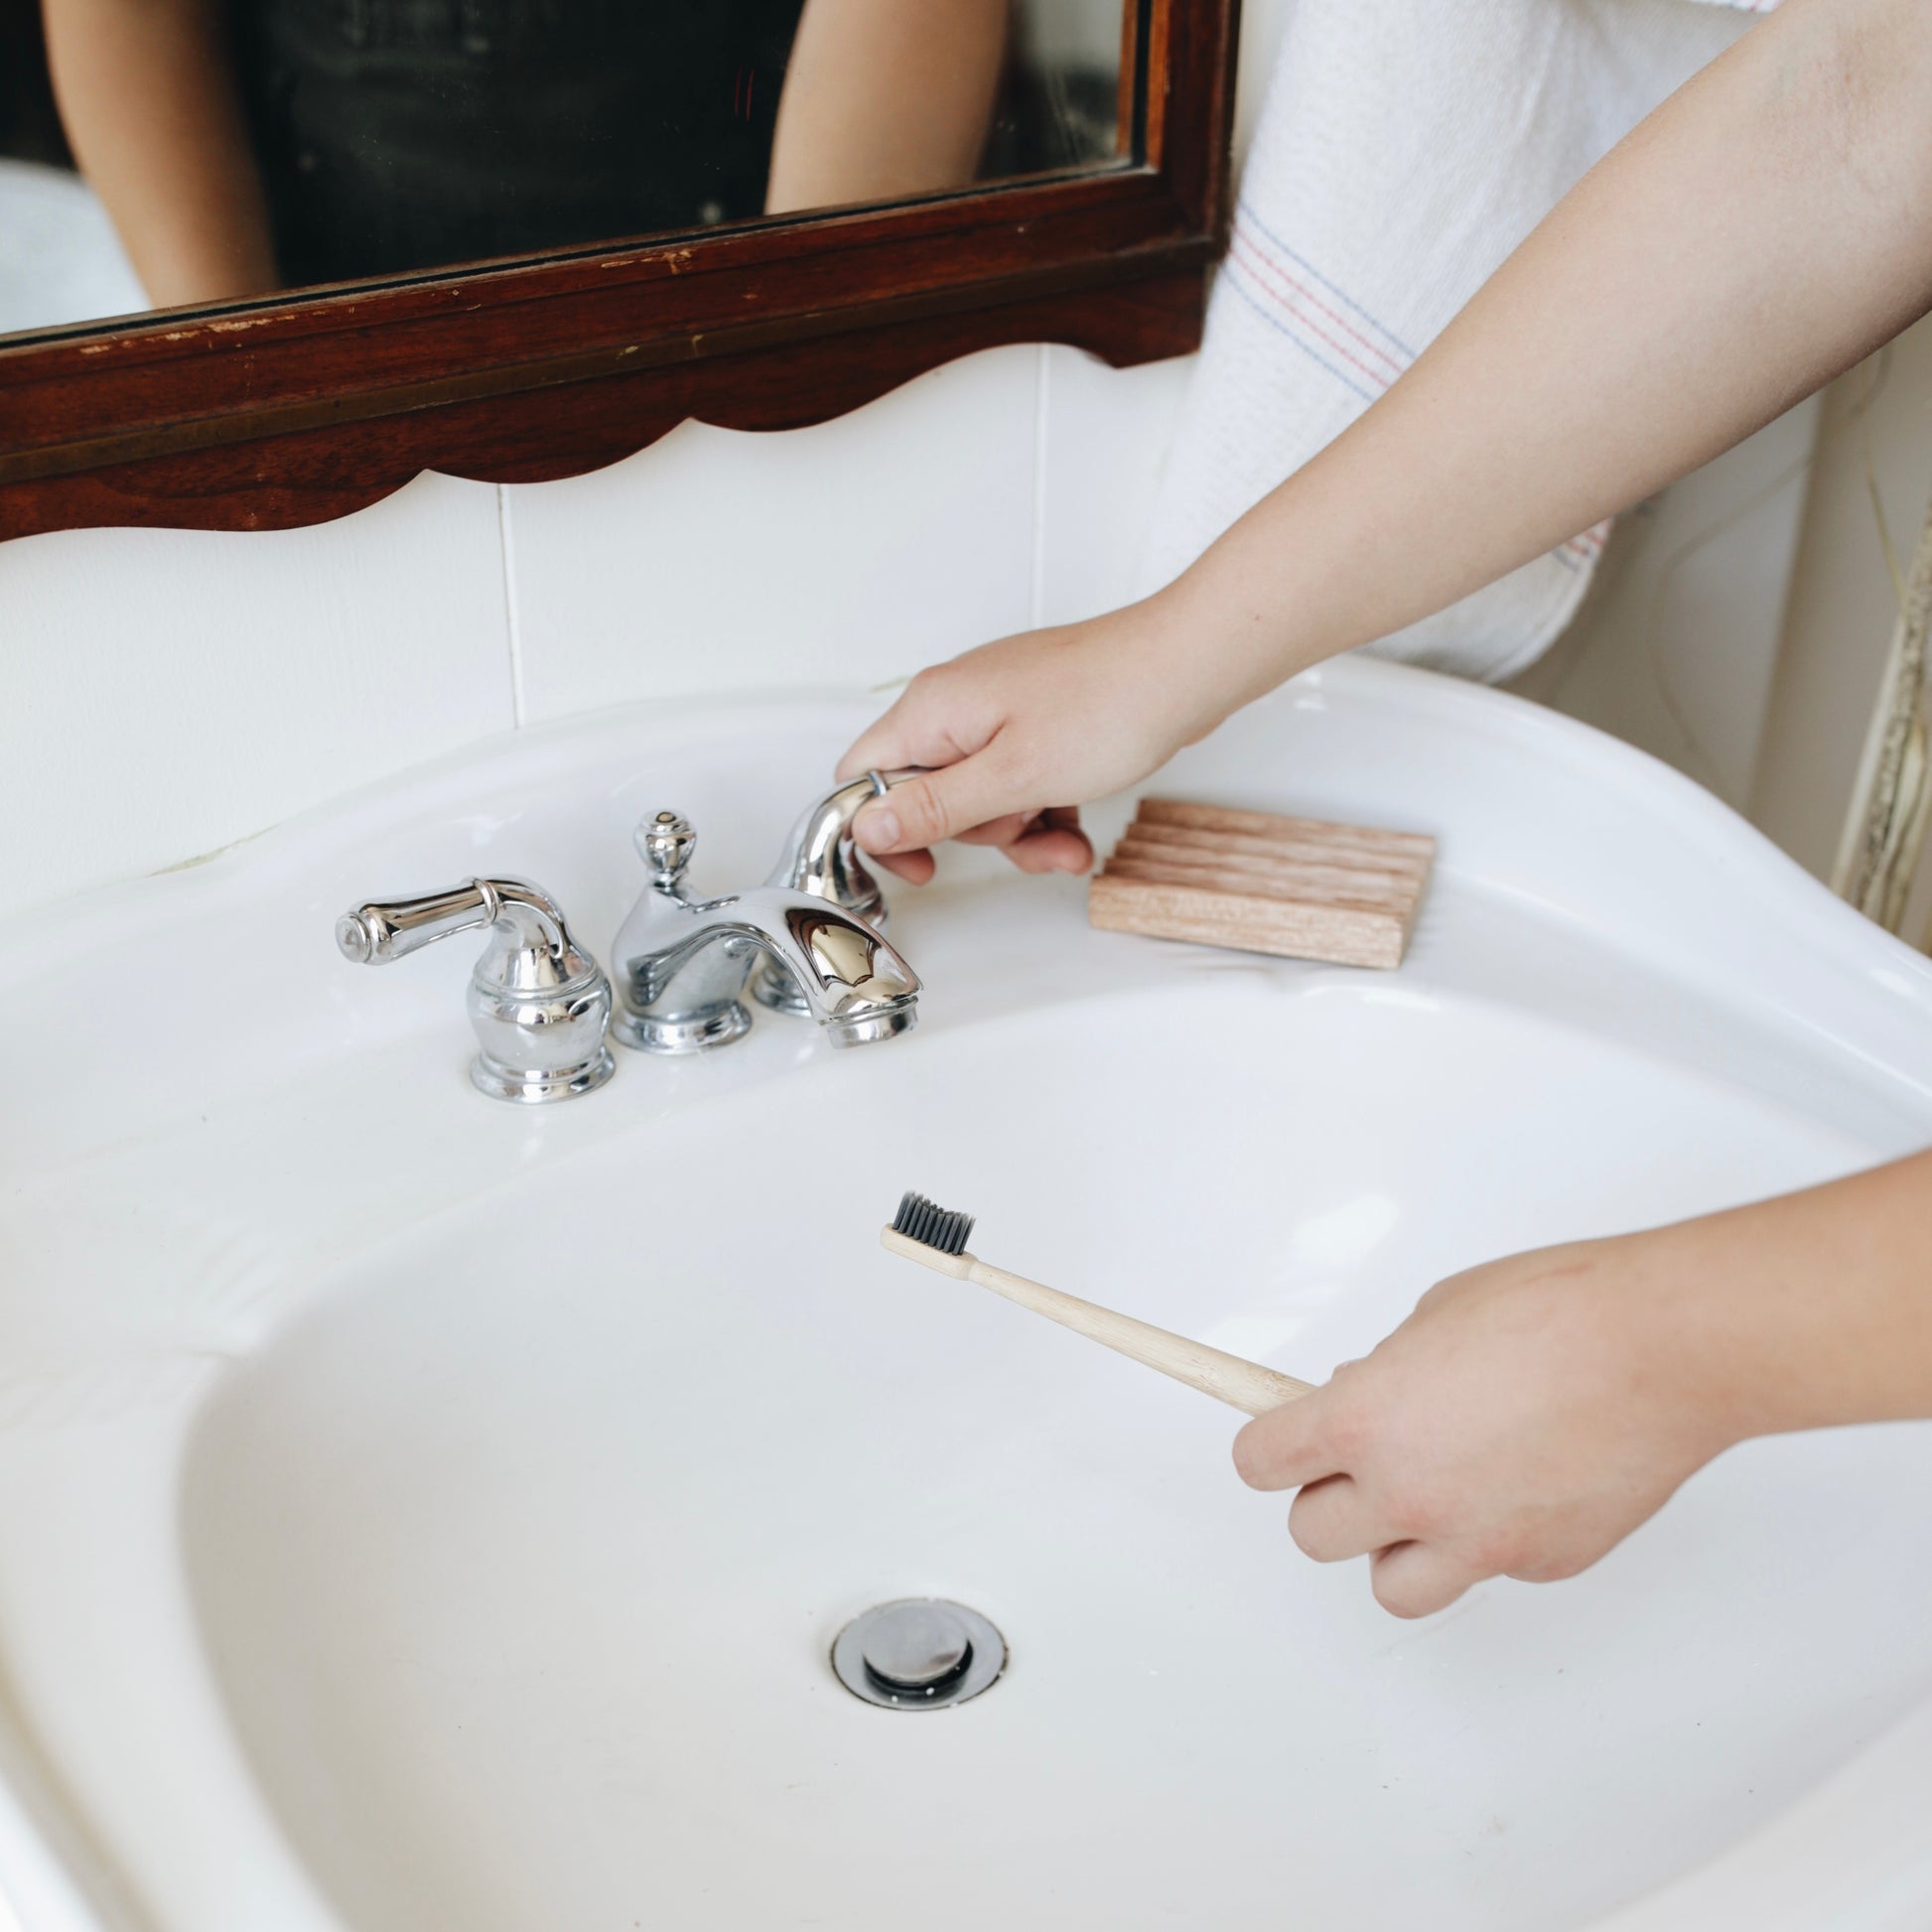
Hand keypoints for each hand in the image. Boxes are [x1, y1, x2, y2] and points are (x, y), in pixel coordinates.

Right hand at [835, 601, 1216, 882]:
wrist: (1187, 666)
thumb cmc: (1109, 705)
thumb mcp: (1011, 777)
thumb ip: (933, 807)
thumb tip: (867, 829)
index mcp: (933, 710)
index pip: (862, 776)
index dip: (880, 830)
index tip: (922, 866)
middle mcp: (957, 705)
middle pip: (929, 795)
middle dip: (979, 833)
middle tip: (1023, 828)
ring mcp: (999, 711)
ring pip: (983, 798)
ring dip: (1022, 832)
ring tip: (1067, 840)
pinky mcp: (1037, 721)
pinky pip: (1021, 783)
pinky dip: (1047, 810)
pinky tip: (1079, 826)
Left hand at [1232, 1231, 1740, 1617]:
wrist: (1663, 1349)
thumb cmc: (1559, 1312)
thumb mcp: (1435, 1315)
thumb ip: (1385, 1374)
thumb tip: (1364, 1397)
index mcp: (1366, 1421)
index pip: (1262, 1462)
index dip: (1268, 1448)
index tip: (1278, 1440)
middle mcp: (1410, 1492)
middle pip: (1313, 1536)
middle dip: (1328, 1497)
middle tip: (1359, 1465)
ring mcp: (1477, 1542)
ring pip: (1393, 1587)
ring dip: (1395, 1548)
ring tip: (1429, 1499)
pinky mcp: (1541, 1566)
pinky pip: (1484, 1572)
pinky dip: (1487, 1540)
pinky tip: (1519, 1487)